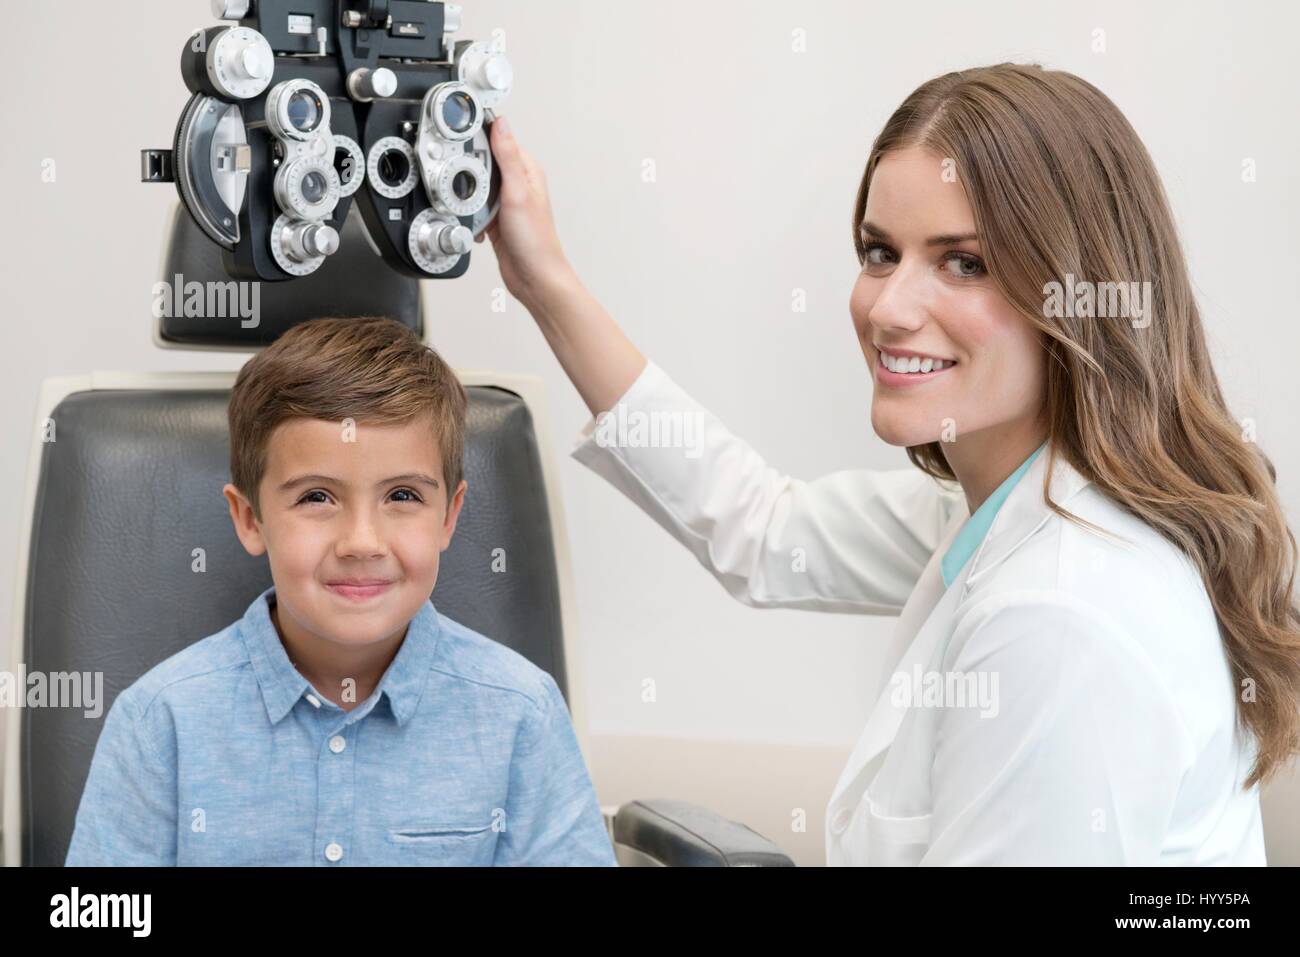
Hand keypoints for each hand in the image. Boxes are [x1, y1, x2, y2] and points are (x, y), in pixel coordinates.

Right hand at [477, 116, 577, 309]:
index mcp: (527, 171)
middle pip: (482, 163)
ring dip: (469, 198)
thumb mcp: (517, 192)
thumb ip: (507, 156)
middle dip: (469, 173)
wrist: (534, 278)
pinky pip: (474, 209)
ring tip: (474, 209)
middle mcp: (517, 184)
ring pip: (475, 187)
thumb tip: (501, 123)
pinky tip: (476, 226)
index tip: (461, 139)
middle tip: (465, 184)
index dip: (479, 138)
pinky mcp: (496, 219)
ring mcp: (506, 202)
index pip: (498, 140)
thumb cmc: (535, 240)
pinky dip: (471, 216)